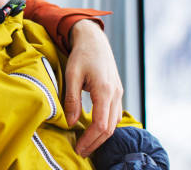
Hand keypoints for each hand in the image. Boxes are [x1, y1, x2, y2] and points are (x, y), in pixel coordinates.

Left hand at [63, 19, 123, 157]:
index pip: (100, 124)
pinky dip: (106, 125)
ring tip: (86, 143)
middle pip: (109, 128)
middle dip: (95, 142)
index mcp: (105, 90)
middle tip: (81, 151)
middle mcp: (116, 94)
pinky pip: (115, 114)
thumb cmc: (82, 54)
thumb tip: (71, 122)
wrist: (94, 40)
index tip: (78, 148)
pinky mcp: (118, 92)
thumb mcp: (72, 75)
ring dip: (102, 136)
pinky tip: (94, 129)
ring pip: (114, 123)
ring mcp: (119, 93)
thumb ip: (72, 99)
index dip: (90, 139)